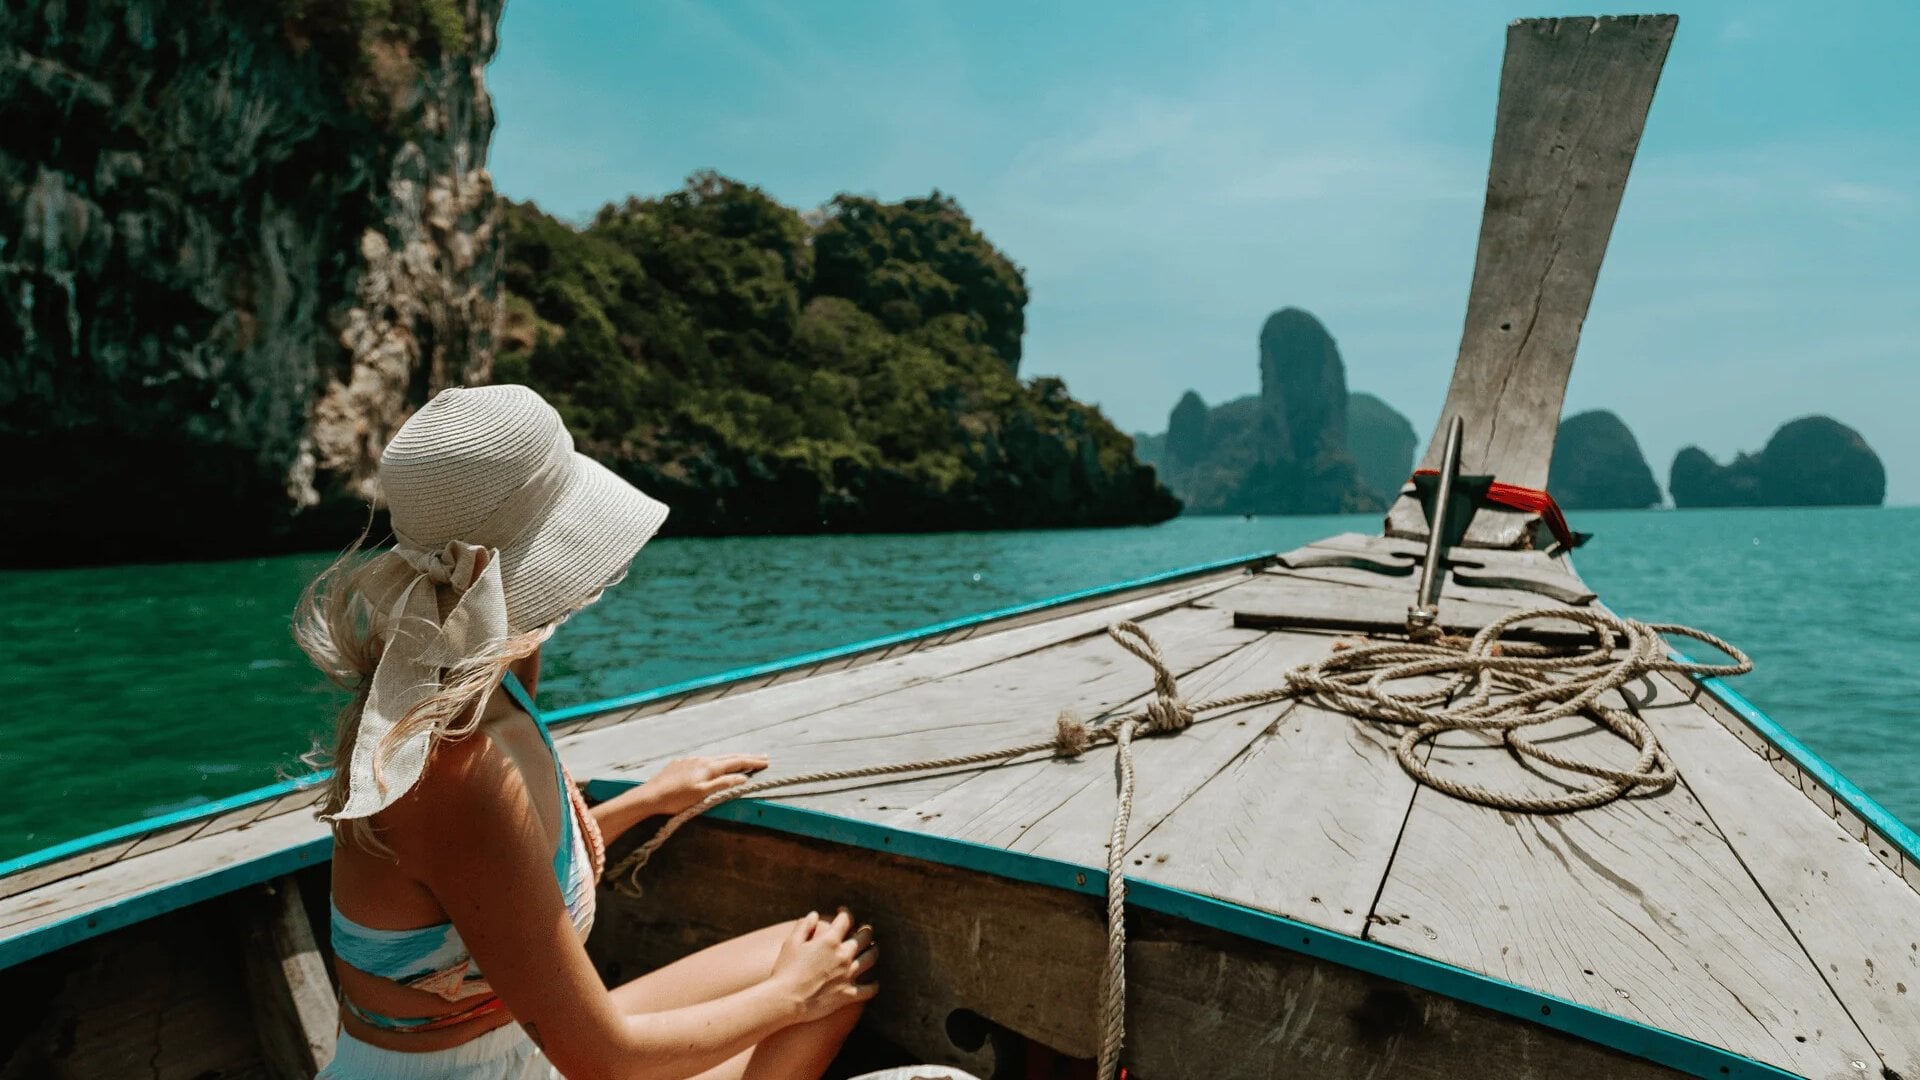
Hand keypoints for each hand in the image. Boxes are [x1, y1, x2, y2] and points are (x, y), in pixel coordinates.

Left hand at [636, 754, 767, 816]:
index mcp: (709, 767)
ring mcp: (690, 761)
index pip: (736, 762)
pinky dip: (715, 763)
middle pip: (728, 758)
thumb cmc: (676, 799)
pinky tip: (713, 766)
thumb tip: (742, 778)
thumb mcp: (702, 794)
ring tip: (741, 762)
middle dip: (746, 758)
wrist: (650, 795)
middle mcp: (701, 760)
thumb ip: (723, 785)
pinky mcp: (680, 764)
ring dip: (731, 760)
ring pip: (715, 759)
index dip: (752, 762)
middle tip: (762, 757)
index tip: (766, 761)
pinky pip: (703, 761)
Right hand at [771, 909, 878, 1022]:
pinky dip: (873, 986)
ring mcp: (848, 975)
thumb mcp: (791, 943)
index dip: (845, 913)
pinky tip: (873, 984)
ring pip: (871, 958)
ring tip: (872, 949)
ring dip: (873, 951)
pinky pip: (870, 989)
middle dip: (865, 930)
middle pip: (865, 937)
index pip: (846, 920)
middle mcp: (844, 955)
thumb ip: (804, 926)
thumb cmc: (785, 970)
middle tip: (864, 930)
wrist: (786, 1000)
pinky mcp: (849, 994)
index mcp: (830, 941)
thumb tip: (814, 915)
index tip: (842, 912)